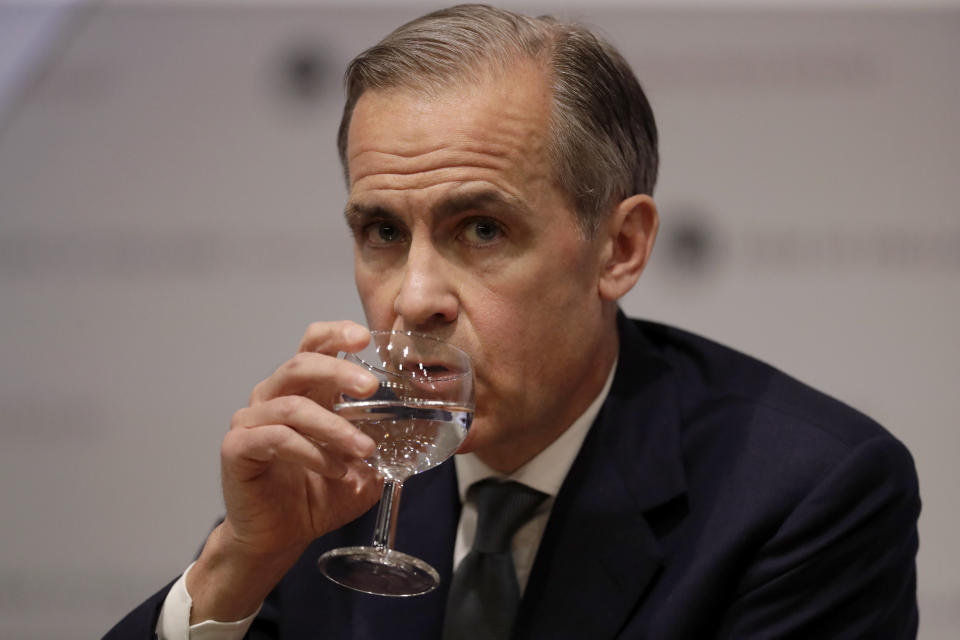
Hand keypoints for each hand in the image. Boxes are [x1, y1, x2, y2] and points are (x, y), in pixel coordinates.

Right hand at [188, 321, 381, 622]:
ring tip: (364, 450)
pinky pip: (277, 439)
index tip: (364, 337)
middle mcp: (272, 398)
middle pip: (301, 364)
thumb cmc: (316, 496)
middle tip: (371, 386)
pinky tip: (336, 470)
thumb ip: (382, 449)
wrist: (278, 538)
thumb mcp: (360, 469)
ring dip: (334, 427)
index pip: (312, 345)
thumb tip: (418, 437)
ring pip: (293, 406)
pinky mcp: (237, 448)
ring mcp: (251, 421)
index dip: (335, 333)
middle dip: (339, 370)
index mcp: (302, 391)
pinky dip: (312, 452)